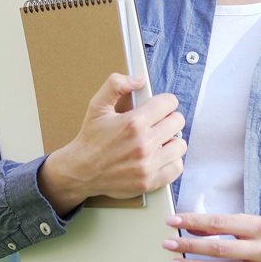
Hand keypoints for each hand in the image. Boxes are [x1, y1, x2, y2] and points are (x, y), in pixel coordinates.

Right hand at [39, 74, 185, 215]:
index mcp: (133, 123)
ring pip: (180, 145)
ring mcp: (147, 165)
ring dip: (171, 141)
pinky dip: (170, 162)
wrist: (80, 171)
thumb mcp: (98, 106)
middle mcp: (142, 144)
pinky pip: (176, 168)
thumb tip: (139, 79)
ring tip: (158, 141)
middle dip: (168, 119)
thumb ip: (116, 85)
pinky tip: (159, 157)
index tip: (160, 106)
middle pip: (177, 122)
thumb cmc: (91, 139)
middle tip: (156, 123)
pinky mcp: (149, 182)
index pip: (169, 103)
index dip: (164, 102)